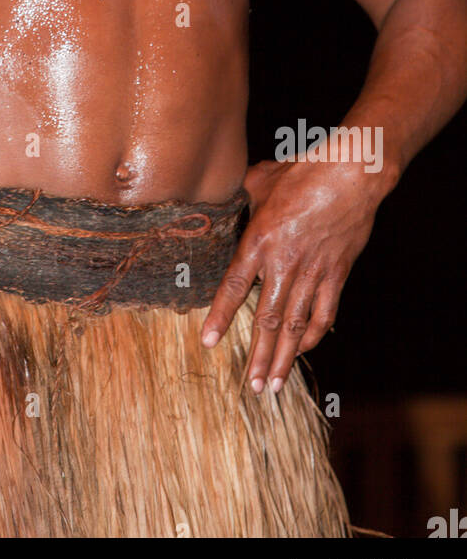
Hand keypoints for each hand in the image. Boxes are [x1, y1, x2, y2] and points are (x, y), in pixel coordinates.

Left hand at [201, 155, 381, 390]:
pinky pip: (324, 312)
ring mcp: (313, 272)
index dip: (220, 317)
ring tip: (274, 385)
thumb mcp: (260, 180)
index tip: (208, 342)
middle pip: (267, 319)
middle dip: (258, 356)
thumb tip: (229, 201)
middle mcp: (283, 264)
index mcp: (259, 242)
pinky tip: (303, 350)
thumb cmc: (302, 171)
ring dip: (284, 357)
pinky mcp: (337, 273)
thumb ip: (242, 199)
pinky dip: (313, 335)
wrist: (350, 174)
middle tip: (250, 386)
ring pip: (295, 325)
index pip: (234, 288)